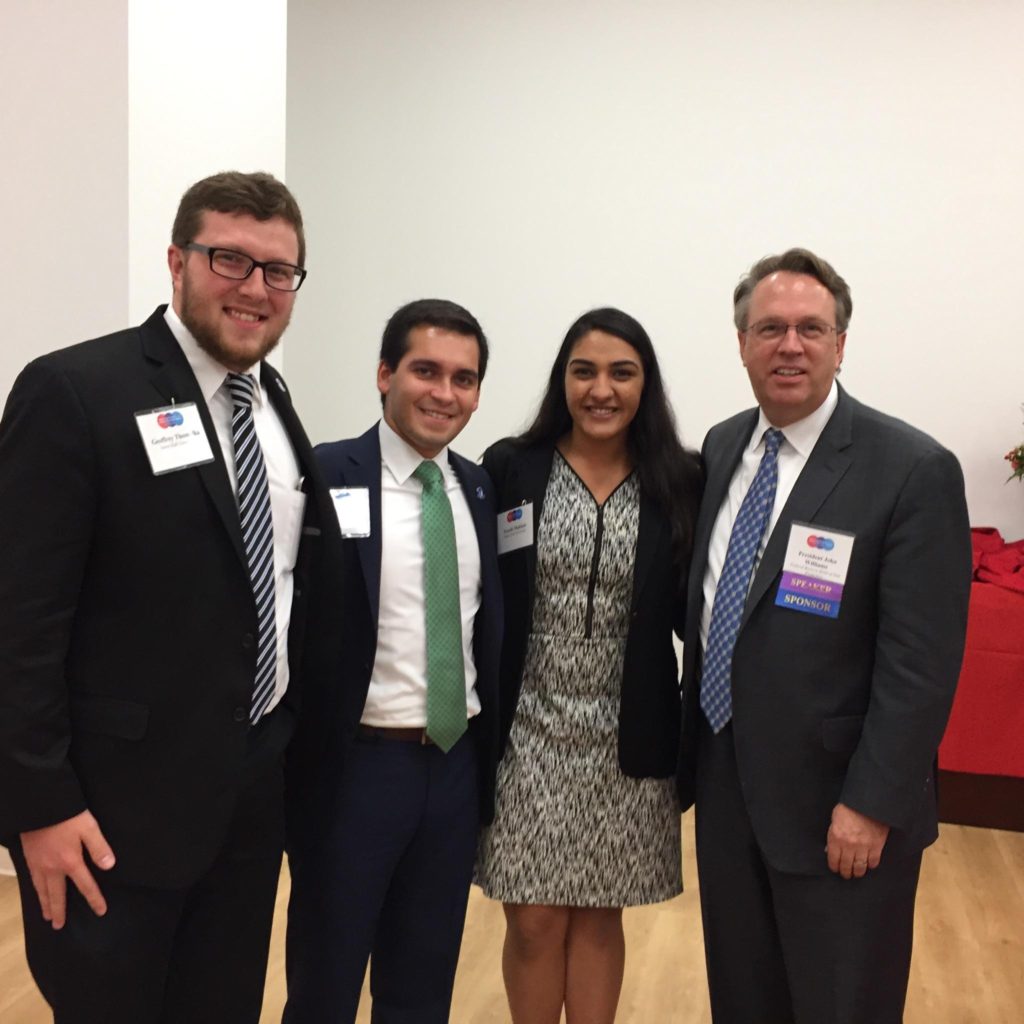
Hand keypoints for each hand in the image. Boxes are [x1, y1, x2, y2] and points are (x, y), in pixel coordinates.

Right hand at [20, 810, 115, 928]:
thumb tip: (109, 867)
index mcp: (70, 862)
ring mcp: (38, 864)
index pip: (85, 885)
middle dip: (59, 911)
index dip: (94, 899)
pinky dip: (35, 890)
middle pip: (57, 894)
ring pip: (41, 890)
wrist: (39, 806)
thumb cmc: (67, 815)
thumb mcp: (89, 828)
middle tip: (58, 926)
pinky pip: (32, 880)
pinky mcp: (29, 857)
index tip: (100, 911)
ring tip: (47, 915)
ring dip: (45, 904)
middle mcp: (52, 868)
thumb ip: (99, 848)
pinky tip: (37, 891)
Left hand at [826, 802, 888, 879]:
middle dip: (845, 873)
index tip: (835, 869)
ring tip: (857, 873)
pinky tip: (868, 865)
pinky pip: (873, 862)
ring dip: (858, 872)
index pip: (833, 860)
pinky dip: (870, 865)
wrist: (866, 803)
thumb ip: (833, 836)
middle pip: (846, 866)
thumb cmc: (848, 808)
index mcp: (836, 838)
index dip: (834, 867)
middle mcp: (849, 845)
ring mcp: (863, 847)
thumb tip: (830, 850)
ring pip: (860, 867)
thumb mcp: (834, 820)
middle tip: (846, 875)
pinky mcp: (876, 846)